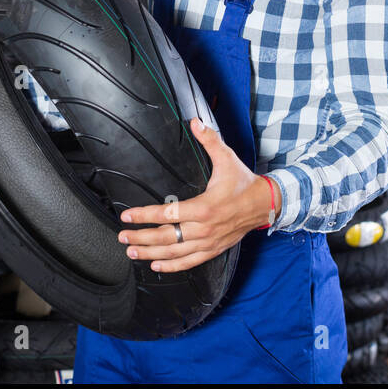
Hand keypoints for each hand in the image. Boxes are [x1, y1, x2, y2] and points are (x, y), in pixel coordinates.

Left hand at [116, 117, 273, 273]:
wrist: (264, 205)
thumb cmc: (243, 183)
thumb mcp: (227, 158)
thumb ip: (209, 140)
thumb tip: (195, 122)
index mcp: (204, 207)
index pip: (167, 214)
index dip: (144, 216)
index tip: (127, 216)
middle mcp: (204, 228)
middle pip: (166, 238)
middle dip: (141, 238)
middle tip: (123, 236)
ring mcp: (208, 242)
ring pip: (174, 253)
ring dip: (150, 254)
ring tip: (132, 251)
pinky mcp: (212, 250)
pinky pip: (189, 263)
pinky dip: (171, 266)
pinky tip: (156, 265)